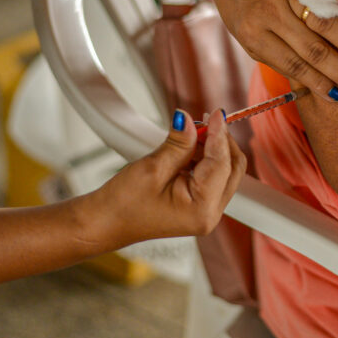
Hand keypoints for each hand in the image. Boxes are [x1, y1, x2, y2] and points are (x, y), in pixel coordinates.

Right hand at [81, 109, 245, 249]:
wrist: (104, 223)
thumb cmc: (122, 205)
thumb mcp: (153, 167)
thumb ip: (179, 143)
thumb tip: (191, 120)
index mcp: (202, 209)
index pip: (222, 163)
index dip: (219, 134)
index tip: (215, 114)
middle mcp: (209, 214)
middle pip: (232, 168)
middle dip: (220, 142)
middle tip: (203, 122)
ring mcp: (206, 212)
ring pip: (224, 171)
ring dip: (211, 149)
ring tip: (189, 134)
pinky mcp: (199, 207)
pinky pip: (211, 178)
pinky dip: (203, 160)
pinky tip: (186, 148)